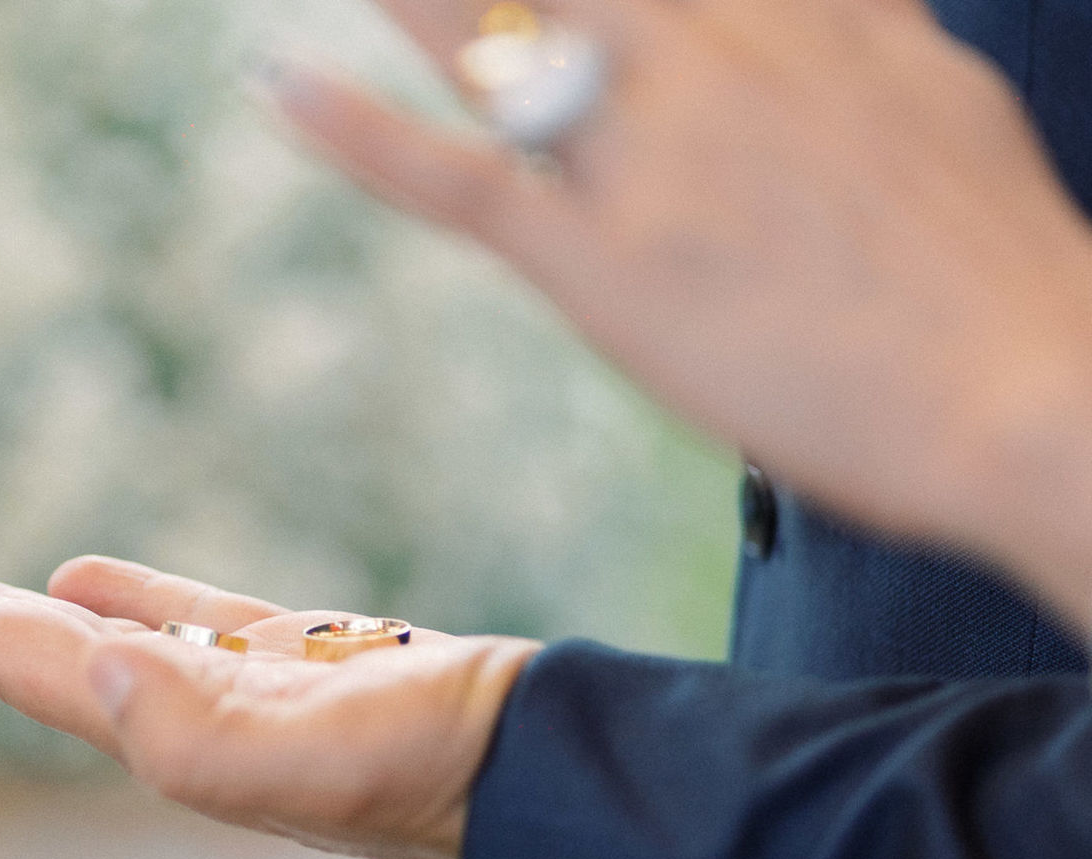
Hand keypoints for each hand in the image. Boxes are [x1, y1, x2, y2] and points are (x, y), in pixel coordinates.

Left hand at [0, 556, 540, 858]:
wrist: (554, 786)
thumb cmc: (451, 781)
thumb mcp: (324, 764)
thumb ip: (201, 734)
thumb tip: (89, 659)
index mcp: (172, 737)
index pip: (24, 670)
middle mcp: (194, 723)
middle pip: (45, 662)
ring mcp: (250, 696)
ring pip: (112, 641)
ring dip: (35, 618)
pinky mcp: (311, 668)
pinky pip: (194, 623)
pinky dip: (136, 601)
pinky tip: (95, 584)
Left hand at [263, 0, 1091, 628]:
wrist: (1035, 388)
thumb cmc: (996, 279)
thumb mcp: (936, 108)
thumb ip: (857, 44)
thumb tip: (840, 18)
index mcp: (806, 12)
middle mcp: (717, 51)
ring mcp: (651, 148)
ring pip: (491, 27)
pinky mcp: (605, 258)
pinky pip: (455, 178)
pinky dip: (354, 133)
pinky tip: (275, 85)